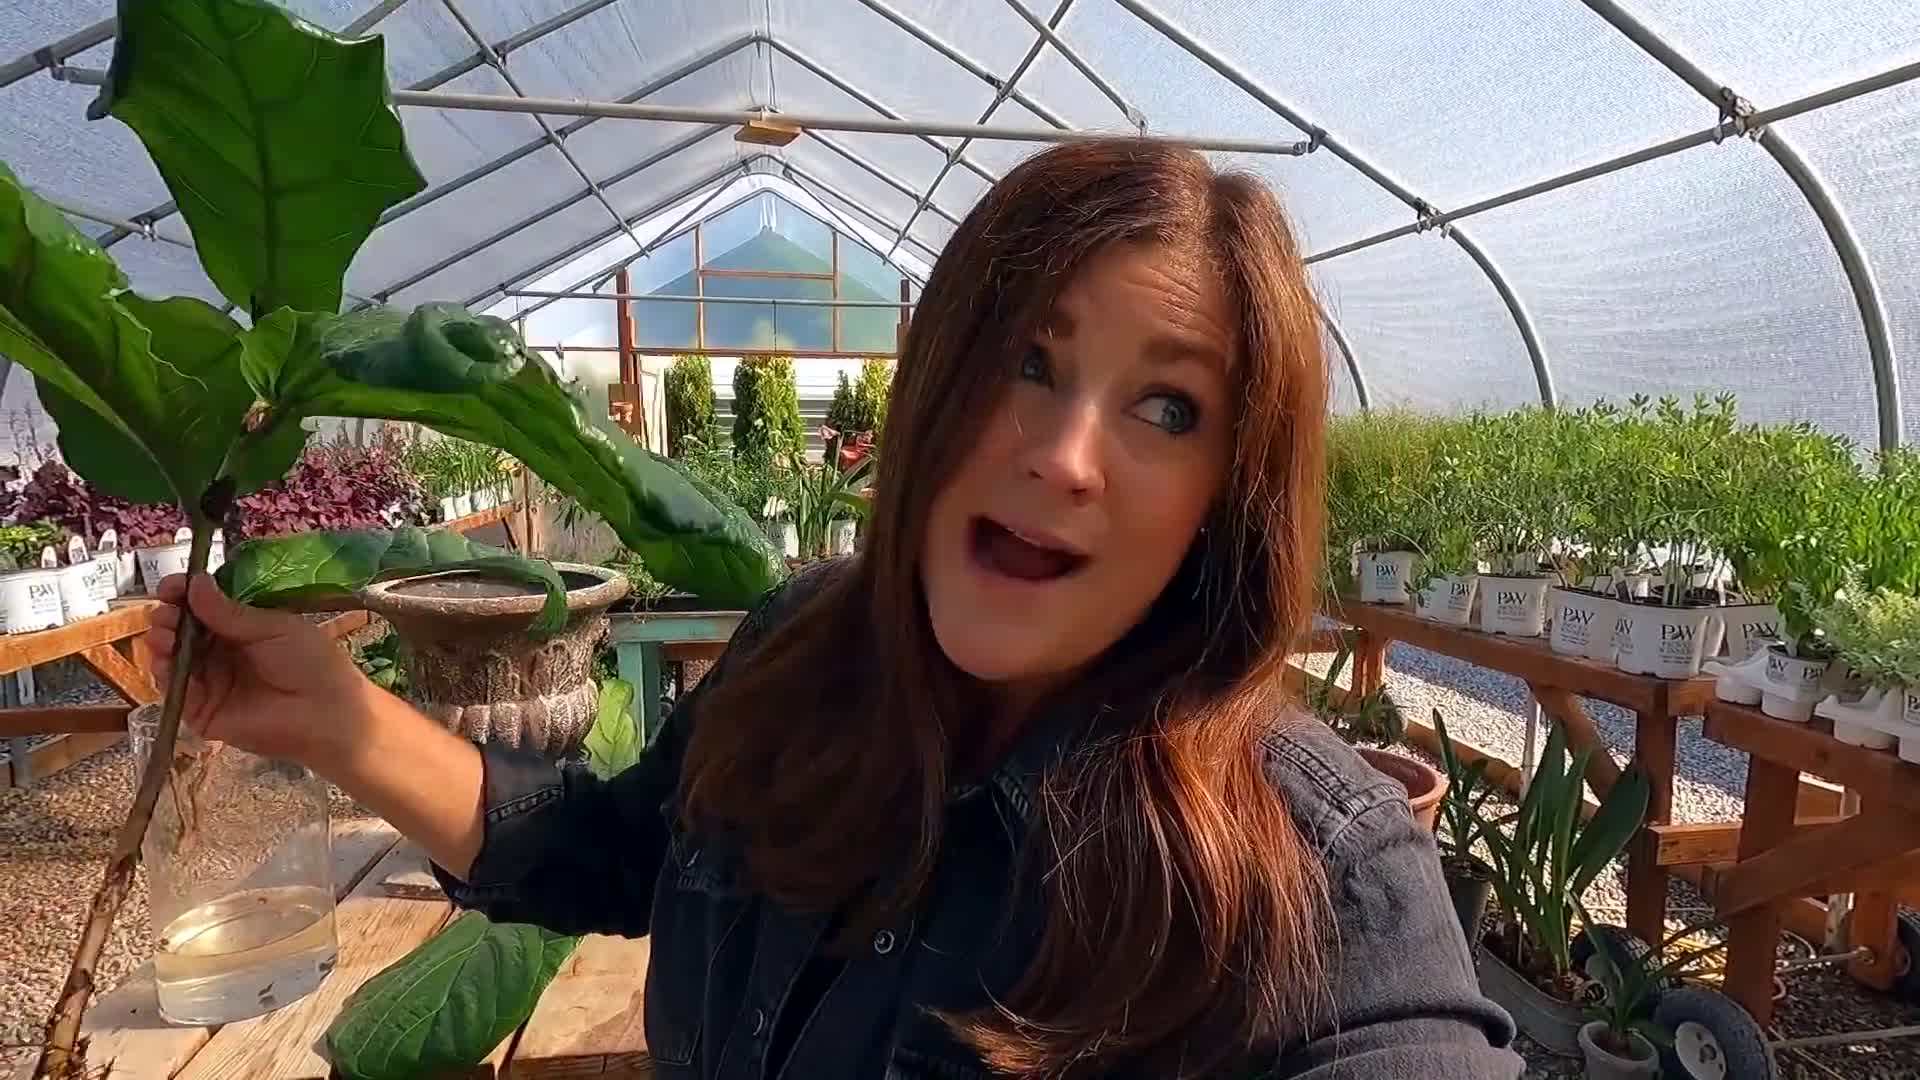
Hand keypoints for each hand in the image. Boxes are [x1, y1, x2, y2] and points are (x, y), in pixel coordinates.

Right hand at [139, 574, 372, 767]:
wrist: (326, 713)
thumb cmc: (310, 663)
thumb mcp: (273, 628)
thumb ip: (231, 612)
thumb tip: (196, 582)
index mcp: (244, 629)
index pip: (205, 608)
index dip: (185, 595)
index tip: (171, 586)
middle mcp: (223, 654)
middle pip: (184, 632)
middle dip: (169, 618)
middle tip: (166, 613)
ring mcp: (212, 683)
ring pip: (174, 659)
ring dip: (162, 643)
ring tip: (164, 635)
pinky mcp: (203, 712)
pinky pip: (177, 691)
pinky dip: (166, 674)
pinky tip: (165, 660)